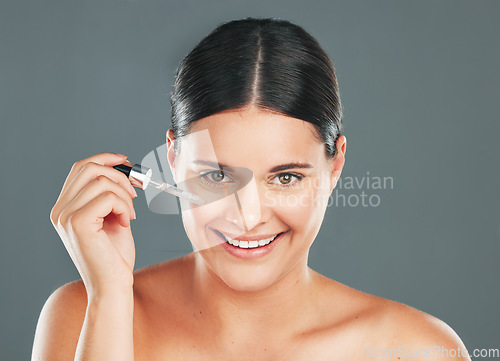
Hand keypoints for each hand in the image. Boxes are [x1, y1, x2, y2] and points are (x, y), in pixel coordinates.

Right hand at [50, 153, 137, 298]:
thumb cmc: (114, 256)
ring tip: (128, 216)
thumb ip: (109, 194)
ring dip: (124, 196)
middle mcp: (60, 210)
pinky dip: (124, 206)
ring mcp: (66, 216)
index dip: (105, 160)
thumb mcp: (111, 217)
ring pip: (102, 182)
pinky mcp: (78, 222)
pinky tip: (125, 224)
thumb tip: (123, 169)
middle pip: (88, 168)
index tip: (126, 162)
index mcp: (64, 208)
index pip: (80, 168)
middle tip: (134, 192)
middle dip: (118, 175)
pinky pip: (108, 197)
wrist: (112, 285)